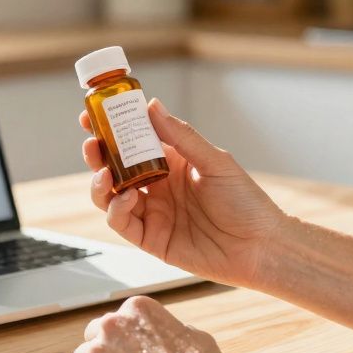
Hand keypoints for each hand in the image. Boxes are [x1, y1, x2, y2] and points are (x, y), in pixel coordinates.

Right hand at [81, 98, 289, 285]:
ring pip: (110, 196)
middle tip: (92, 143)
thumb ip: (182, 137)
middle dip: (98, 155)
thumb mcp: (215, 161)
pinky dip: (116, 209)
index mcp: (173, 162)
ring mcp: (153, 212)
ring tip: (104, 174)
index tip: (92, 115)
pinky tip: (125, 199)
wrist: (261, 246)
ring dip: (101, 183)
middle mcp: (158, 186)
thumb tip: (153, 106)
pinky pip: (123, 223)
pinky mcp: (152, 239)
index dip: (111, 129)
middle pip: (116, 168)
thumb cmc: (246, 203)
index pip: (134, 141)